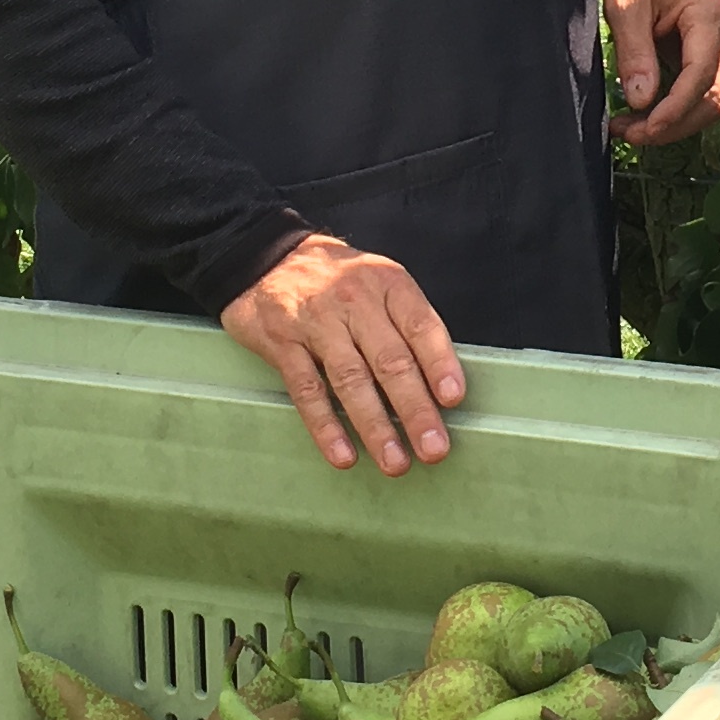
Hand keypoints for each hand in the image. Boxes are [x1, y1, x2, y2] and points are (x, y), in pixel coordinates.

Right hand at [217, 233, 465, 475]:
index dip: (439, 363)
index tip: (453, 399)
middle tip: (434, 449)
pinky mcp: (283, 344)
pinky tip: (343, 455)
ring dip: (376, 426)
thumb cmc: (337, 280)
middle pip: (390, 360)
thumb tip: (439, 384)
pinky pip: (307, 390)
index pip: (420, 325)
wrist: (266, 257)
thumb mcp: (379, 282)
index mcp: (387, 284)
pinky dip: (326, 426)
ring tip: (395, 462)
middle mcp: (355, 301)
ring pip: (351, 379)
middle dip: (415, 409)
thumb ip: (405, 323)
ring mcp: (316, 322)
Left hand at [604, 0, 719, 144]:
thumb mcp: (627, 5)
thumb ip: (635, 51)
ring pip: (709, 103)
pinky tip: (642, 118)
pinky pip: (700, 94)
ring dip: (674, 124)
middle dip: (674, 124)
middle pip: (713, 98)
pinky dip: (674, 112)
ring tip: (629, 129)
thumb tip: (641, 101)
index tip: (647, 127)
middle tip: (629, 134)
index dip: (676, 108)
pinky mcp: (709, 58)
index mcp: (709, 14)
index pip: (702, 75)